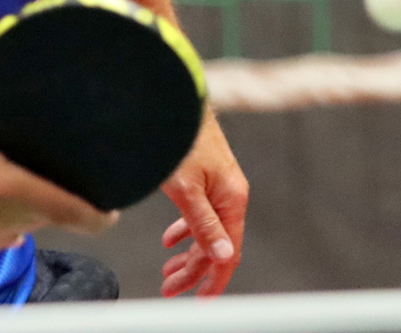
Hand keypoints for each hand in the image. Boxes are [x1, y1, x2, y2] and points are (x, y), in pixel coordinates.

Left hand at [159, 112, 247, 296]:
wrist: (173, 99)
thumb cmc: (179, 138)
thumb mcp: (186, 187)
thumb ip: (203, 223)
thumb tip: (224, 257)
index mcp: (232, 199)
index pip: (228, 251)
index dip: (214, 279)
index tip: (200, 301)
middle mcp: (229, 194)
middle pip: (214, 244)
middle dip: (193, 271)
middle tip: (169, 289)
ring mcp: (217, 184)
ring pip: (205, 229)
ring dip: (187, 253)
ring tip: (169, 271)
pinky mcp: (204, 175)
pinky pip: (199, 212)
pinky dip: (184, 230)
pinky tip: (170, 240)